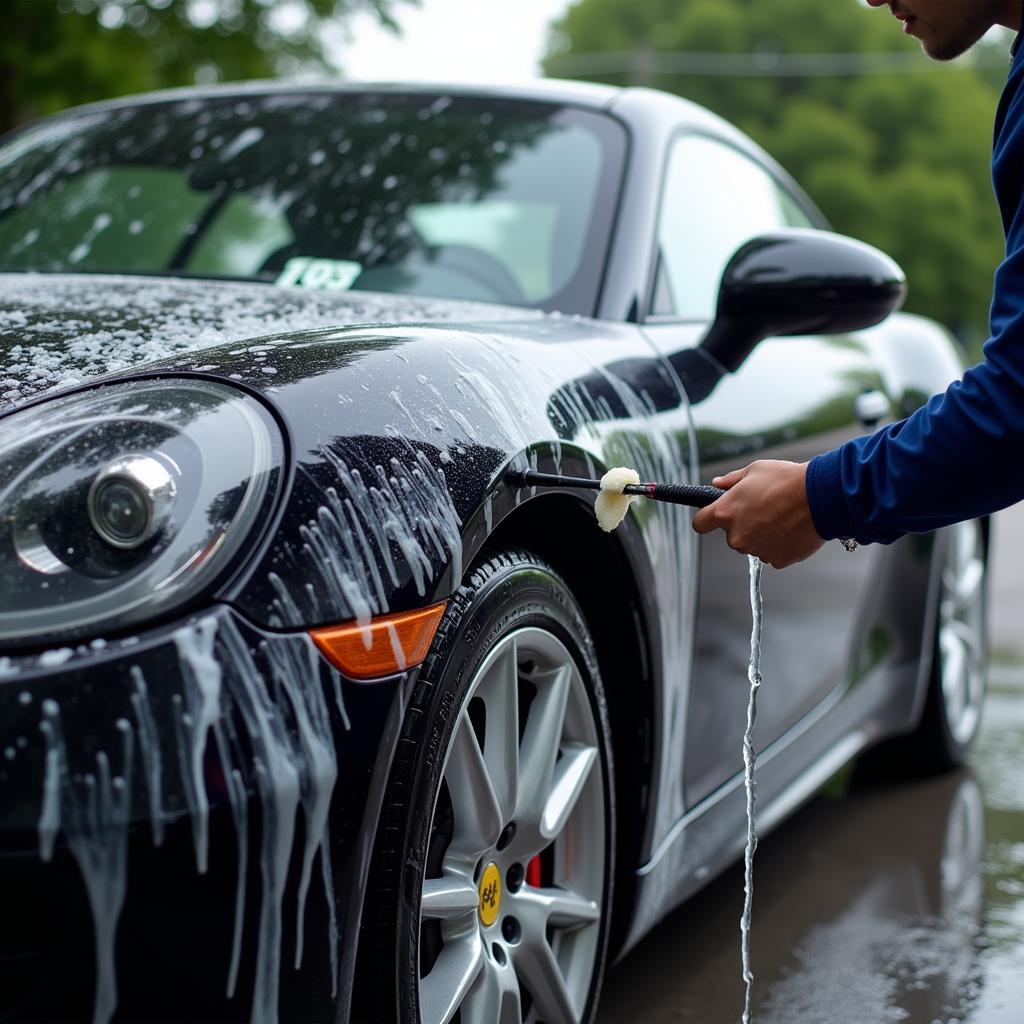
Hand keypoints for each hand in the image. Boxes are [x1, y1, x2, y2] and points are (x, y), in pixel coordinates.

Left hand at [691, 460, 825, 568]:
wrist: (822, 497)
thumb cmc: (788, 481)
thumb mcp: (754, 470)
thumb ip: (731, 481)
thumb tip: (718, 484)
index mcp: (726, 512)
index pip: (700, 523)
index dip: (705, 518)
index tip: (711, 516)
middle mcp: (737, 536)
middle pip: (731, 534)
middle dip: (743, 523)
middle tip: (763, 507)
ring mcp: (756, 551)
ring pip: (752, 544)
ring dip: (761, 534)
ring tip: (781, 516)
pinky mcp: (776, 560)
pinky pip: (772, 552)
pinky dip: (779, 544)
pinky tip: (791, 528)